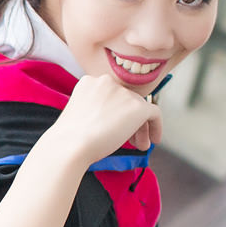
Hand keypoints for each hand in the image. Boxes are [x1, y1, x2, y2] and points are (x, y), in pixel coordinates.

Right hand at [40, 73, 164, 166]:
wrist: (70, 145)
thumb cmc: (69, 138)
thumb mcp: (79, 115)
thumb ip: (96, 110)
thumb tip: (113, 122)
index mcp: (89, 82)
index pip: (112, 95)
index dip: (116, 113)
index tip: (115, 129)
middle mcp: (107, 81)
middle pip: (127, 101)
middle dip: (129, 121)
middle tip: (130, 140)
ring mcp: (123, 93)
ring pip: (140, 108)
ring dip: (140, 128)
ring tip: (139, 145)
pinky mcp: (137, 106)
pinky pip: (155, 113)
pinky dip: (156, 127)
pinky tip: (153, 141)